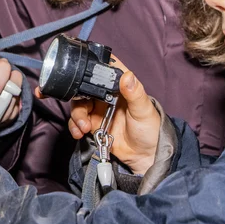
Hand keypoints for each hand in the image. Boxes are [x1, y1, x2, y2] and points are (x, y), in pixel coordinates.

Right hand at [65, 57, 159, 174]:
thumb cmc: (150, 129)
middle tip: (83, 111)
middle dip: (78, 98)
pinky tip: (79, 132)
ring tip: (84, 127)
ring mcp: (99, 109)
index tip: (84, 73)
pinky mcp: (93, 123)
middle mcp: (107, 95)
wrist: (145, 156)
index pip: (104, 69)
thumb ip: (135, 92)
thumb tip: (127, 76)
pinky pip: (77, 121)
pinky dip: (74, 126)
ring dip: (77, 115)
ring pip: (79, 104)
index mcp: (119, 86)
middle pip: (84, 87)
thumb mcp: (143, 110)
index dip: (93, 67)